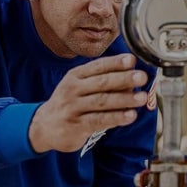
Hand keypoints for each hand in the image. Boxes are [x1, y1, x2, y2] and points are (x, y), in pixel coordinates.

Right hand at [29, 54, 148, 152]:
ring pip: (102, 101)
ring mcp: (73, 107)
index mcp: (76, 75)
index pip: (98, 66)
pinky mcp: (76, 125)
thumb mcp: (81, 87)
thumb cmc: (70, 103)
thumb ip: (104, 82)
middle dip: (123, 79)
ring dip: (124, 99)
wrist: (44, 126)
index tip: (132, 60)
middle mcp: (73, 89)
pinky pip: (99, 120)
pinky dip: (116, 117)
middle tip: (141, 77)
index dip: (116, 62)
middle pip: (101, 82)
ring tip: (142, 98)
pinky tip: (130, 116)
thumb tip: (132, 79)